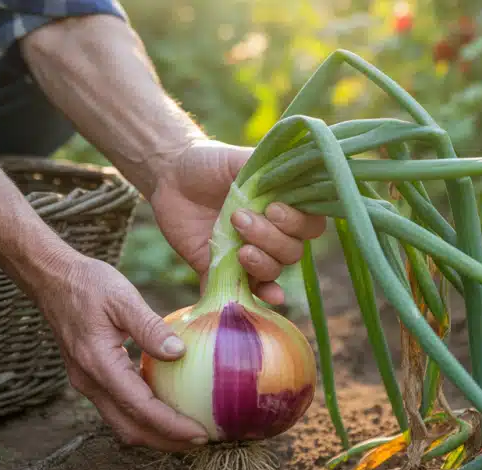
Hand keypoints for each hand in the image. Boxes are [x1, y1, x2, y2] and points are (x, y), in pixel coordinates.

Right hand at [33, 250, 209, 450]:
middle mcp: (89, 382)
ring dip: (154, 433)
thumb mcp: (123, 298)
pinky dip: (144, 416)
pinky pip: (118, 408)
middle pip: (130, 428)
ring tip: (188, 431)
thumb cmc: (88, 284)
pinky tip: (167, 406)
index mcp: (98, 364)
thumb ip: (150, 327)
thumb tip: (178, 353)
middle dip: (166, 441)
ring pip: (122, 423)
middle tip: (202, 440)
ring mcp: (87, 383)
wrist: (52, 280)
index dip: (171, 426)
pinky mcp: (90, 378)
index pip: (140, 408)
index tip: (201, 433)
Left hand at [149, 139, 326, 305]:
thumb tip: (296, 171)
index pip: (310, 226)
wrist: (171, 177)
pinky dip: (256, 297)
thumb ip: (270, 170)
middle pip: (292, 252)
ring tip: (239, 249)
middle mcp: (271, 235)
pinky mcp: (222, 271)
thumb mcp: (240, 160)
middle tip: (239, 219)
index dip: (298, 223)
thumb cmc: (210, 163)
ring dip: (261, 263)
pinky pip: (243, 292)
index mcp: (283, 208)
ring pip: (273, 271)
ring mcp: (248, 255)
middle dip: (270, 239)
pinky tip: (267, 298)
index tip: (273, 208)